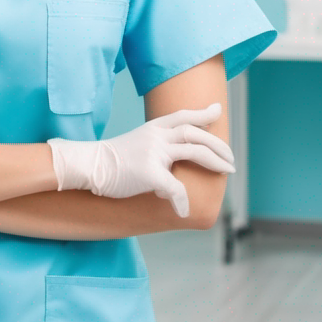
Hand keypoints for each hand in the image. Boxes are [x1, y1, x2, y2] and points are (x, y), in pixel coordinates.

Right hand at [47, 102, 234, 216]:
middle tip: (231, 159)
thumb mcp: (136, 143)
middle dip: (219, 146)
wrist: (89, 165)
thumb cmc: (111, 160)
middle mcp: (156, 136)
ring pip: (195, 151)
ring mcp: (154, 152)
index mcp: (153, 128)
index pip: (183, 115)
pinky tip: (182, 211)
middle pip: (196, 133)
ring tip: (227, 172)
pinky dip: (182, 200)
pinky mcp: (149, 172)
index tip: (218, 110)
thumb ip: (156, 149)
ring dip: (216, 162)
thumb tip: (171, 176)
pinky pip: (175, 187)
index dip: (202, 112)